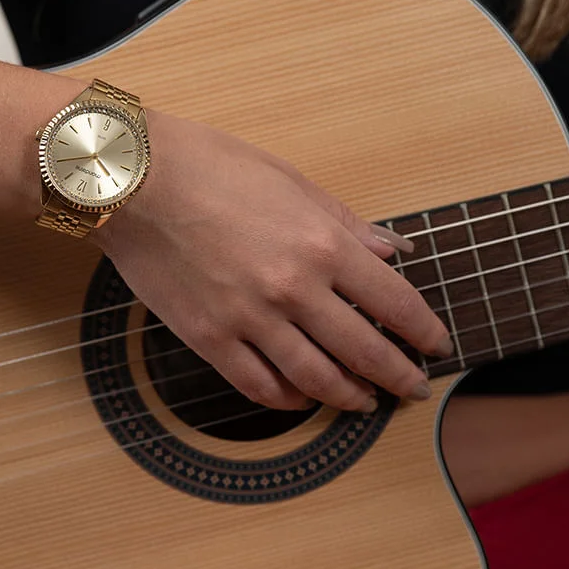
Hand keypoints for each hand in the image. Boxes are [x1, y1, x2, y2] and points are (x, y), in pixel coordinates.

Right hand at [93, 112, 451, 412]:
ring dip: (350, 397)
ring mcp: (249, 320)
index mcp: (321, 244)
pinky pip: (258, 386)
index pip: (395, 302)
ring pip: (317, 379)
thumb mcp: (290, 180)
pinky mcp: (209, 338)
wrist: (134, 181)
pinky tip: (301, 399)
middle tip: (411, 388)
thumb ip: (345, 222)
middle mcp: (293, 289)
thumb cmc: (209, 166)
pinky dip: (288, 400)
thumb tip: (390, 250)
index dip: (423, 331)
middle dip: (398, 376)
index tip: (434, 343)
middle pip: (365, 351)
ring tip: (364, 402)